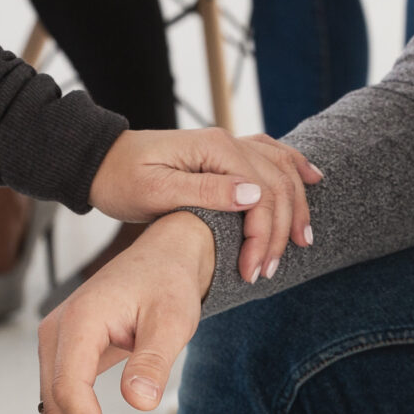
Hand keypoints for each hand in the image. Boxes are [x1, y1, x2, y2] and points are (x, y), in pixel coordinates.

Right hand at [38, 213, 211, 413]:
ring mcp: (59, 346)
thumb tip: (138, 403)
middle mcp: (58, 333)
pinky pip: (70, 402)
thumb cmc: (167, 281)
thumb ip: (154, 360)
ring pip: (60, 411)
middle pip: (59, 408)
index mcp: (79, 320)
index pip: (69, 389)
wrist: (164, 258)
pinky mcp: (69, 357)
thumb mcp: (172, 319)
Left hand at [88, 128, 321, 286]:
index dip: (262, 235)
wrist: (101, 162)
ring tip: (301, 240)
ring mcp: (227, 145)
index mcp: (215, 148)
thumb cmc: (122, 179)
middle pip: (277, 184)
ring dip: (295, 205)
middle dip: (280, 231)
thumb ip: (206, 192)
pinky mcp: (223, 154)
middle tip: (269, 270)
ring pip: (281, 170)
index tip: (252, 271)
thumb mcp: (157, 191)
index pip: (259, 194)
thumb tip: (253, 196)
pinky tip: (312, 178)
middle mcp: (227, 141)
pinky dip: (293, 167)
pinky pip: (270, 155)